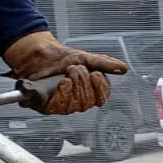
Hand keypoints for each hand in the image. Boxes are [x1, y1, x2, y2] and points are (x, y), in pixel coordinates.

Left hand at [2, 31, 128, 115]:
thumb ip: (105, 64)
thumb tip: (123, 68)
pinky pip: (60, 108)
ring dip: (74, 86)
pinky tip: (63, 84)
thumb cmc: (61, 58)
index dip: (100, 88)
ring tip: (67, 73)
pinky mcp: (48, 107)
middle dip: (83, 82)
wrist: (40, 55)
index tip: (96, 74)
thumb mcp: (86, 58)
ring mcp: (63, 106)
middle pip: (88, 102)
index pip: (102, 98)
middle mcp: (78, 102)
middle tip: (75, 68)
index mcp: (90, 92)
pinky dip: (63, 94)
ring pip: (76, 106)